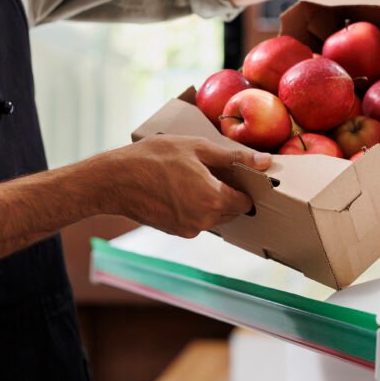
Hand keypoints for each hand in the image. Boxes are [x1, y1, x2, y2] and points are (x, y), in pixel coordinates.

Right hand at [95, 135, 271, 238]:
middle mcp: (204, 220)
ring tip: (190, 178)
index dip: (244, 187)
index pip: (245, 202)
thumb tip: (265, 162)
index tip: (235, 174)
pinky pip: (196, 220)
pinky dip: (194, 207)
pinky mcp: (175, 232)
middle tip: (210, 172)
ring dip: (210, 200)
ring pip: (214, 216)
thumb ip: (233, 157)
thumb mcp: (196, 148)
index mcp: (213, 198)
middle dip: (227, 193)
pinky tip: (178, 189)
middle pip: (231, 211)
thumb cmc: (153, 158)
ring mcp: (189, 229)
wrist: (114, 180)